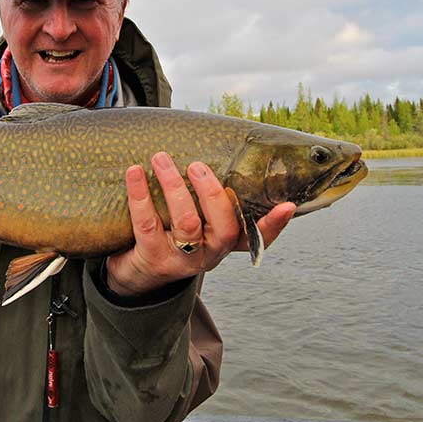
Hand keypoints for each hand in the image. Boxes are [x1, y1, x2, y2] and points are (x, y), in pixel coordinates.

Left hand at [105, 152, 295, 296]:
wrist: (136, 273)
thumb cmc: (170, 233)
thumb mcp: (195, 221)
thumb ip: (209, 199)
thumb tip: (216, 148)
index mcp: (225, 243)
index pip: (257, 237)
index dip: (274, 224)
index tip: (287, 205)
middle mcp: (209, 254)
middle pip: (224, 227)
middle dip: (212, 192)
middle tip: (196, 165)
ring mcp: (182, 260)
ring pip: (187, 222)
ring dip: (174, 186)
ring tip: (161, 158)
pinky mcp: (153, 259)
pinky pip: (147, 224)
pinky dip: (140, 194)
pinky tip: (134, 172)